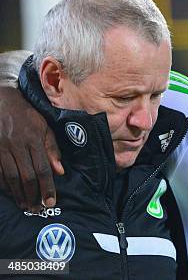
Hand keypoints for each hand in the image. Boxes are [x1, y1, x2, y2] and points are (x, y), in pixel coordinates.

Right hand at [0, 87, 63, 210]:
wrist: (1, 101)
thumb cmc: (28, 115)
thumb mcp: (45, 127)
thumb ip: (52, 149)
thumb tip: (60, 171)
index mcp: (34, 139)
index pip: (43, 169)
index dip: (47, 187)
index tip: (51, 202)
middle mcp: (17, 145)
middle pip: (26, 176)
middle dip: (33, 195)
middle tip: (37, 209)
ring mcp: (2, 148)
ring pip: (10, 177)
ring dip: (18, 194)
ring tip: (25, 205)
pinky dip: (3, 186)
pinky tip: (10, 194)